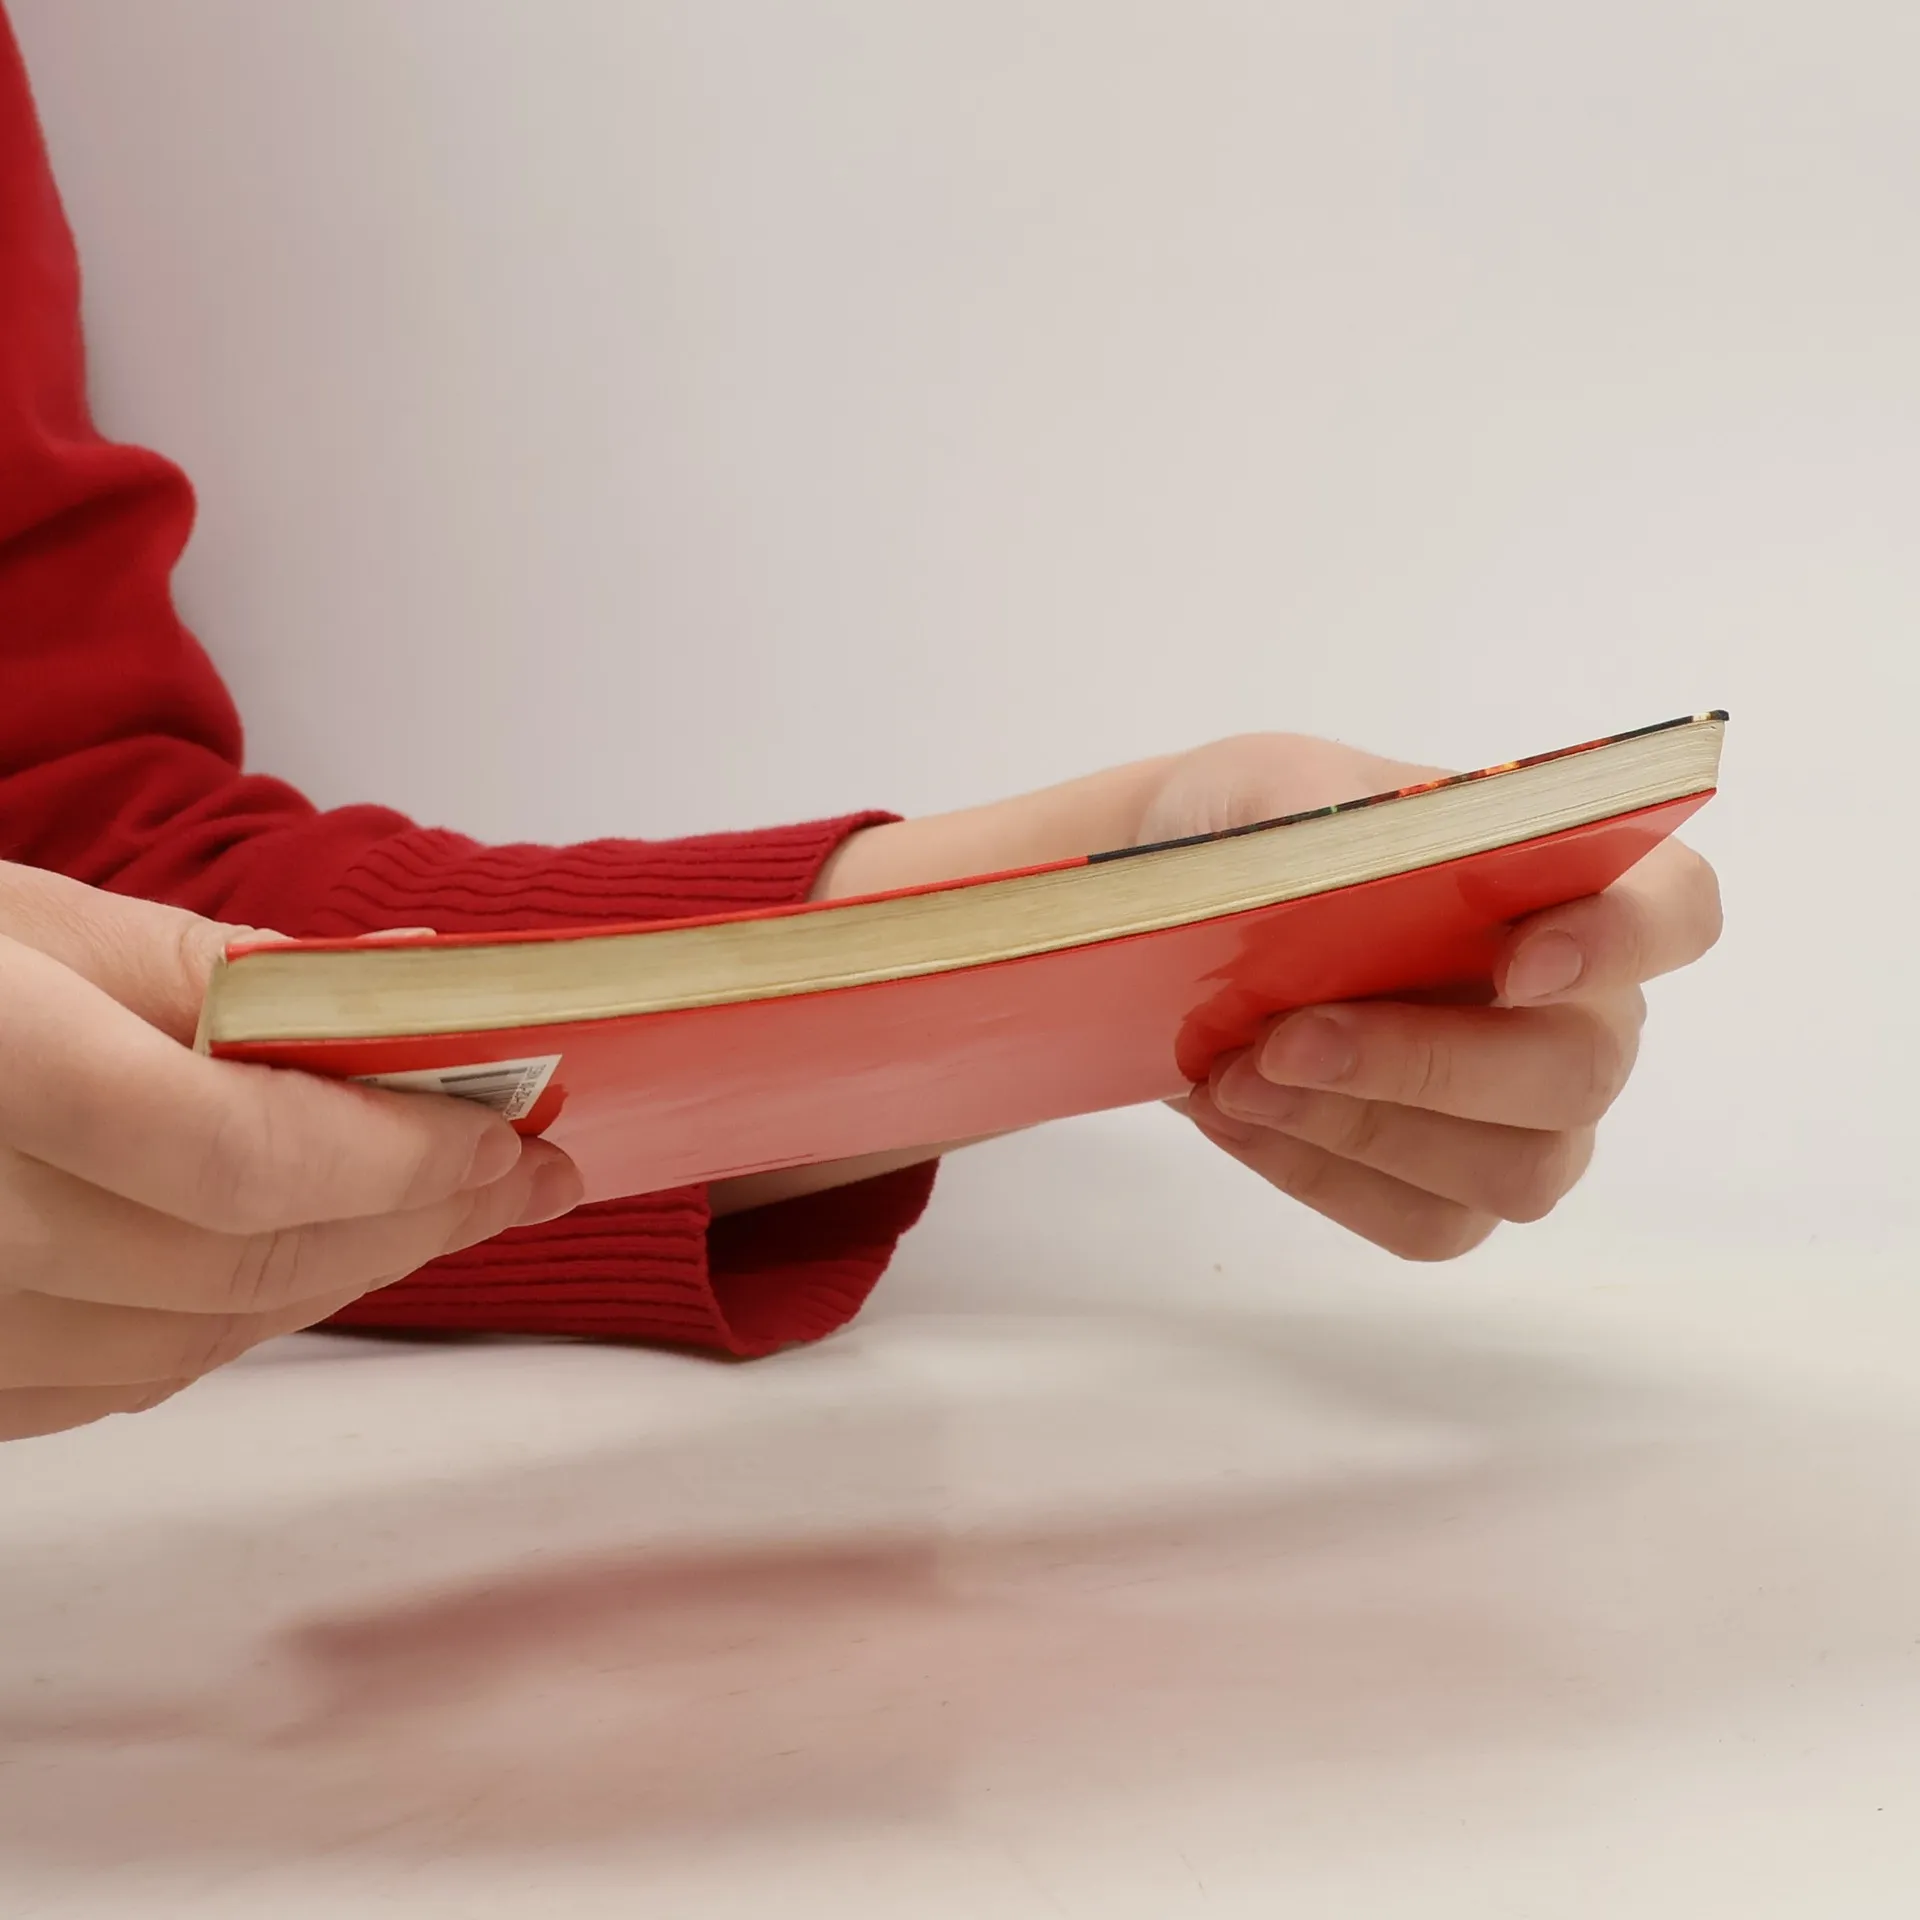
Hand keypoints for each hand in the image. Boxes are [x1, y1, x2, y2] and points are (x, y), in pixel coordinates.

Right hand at [0, 863, 582, 1441]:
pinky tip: (315, 1261)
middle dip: (413, 1223)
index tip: (514, 1132)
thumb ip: (215, 969)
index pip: (236, 1158)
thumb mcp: (20, 917)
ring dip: (345, 1278)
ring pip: (191, 1340)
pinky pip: (114, 1379)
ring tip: (445, 1213)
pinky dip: (237, 1320)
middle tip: (525, 1179)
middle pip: (235, 1265)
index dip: (394, 1156)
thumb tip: (414, 982)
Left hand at [1144, 736, 1722, 1257]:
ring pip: (1515, 1171)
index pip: (1672, 910)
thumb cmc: (1262, 837)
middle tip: (1282, 1041)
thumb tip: (1353, 879)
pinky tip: (1235, 1113)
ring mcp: (1529, 1116)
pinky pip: (1427, 1223)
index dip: (1622, 941)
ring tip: (1235, 1078)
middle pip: (1580, 1071)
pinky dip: (1317, 1173)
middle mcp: (1579, 1009)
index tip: (1521, 960)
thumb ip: (1323, 820)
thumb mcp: (1268, 789)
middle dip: (1424, 1064)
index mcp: (1566, 884)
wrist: (1184, 912)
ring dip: (1361, 1130)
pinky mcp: (1455, 1194)